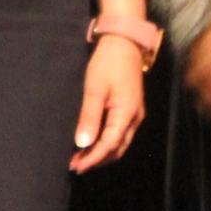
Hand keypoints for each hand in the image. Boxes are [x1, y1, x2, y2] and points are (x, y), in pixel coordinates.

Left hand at [72, 32, 147, 171]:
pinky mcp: (130, 109)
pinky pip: (119, 133)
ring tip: (81, 157)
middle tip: (75, 165)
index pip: (109, 145)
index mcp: (127, 115)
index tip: (76, 167)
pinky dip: (106, 142)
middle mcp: (134, 119)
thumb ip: (89, 117)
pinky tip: (92, 142)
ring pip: (119, 143)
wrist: (124, 43)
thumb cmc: (108, 64)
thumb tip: (83, 144)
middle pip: (117, 149)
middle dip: (97, 159)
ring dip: (101, 152)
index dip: (92, 159)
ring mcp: (134, 114)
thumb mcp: (94, 90)